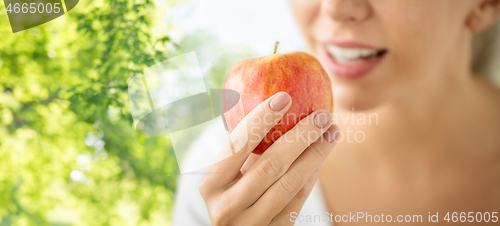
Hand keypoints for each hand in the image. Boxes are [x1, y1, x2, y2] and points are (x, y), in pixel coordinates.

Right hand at [199, 92, 338, 225]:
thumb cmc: (230, 193)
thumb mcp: (223, 174)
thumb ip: (240, 148)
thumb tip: (273, 103)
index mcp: (210, 185)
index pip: (238, 145)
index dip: (261, 119)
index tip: (284, 97)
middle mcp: (227, 207)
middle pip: (271, 164)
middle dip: (301, 136)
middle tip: (322, 115)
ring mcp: (251, 224)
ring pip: (290, 183)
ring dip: (316, 154)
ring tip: (331, 132)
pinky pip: (299, 200)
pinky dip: (312, 174)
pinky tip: (321, 156)